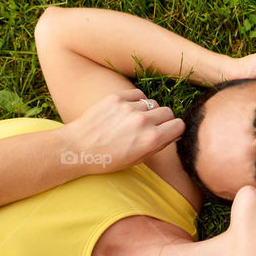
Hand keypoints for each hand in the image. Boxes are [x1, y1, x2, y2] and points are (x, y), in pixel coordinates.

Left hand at [60, 89, 183, 173]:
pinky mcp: (116, 98)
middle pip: (168, 112)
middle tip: (151, 127)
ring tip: (135, 121)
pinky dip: (137, 101)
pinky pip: (138, 95)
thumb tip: (172, 134)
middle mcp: (143, 121)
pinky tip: (128, 111)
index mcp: (151, 139)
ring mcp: (129, 108)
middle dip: (163, 120)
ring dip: (148, 111)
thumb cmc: (107, 160)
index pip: (179, 125)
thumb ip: (157, 146)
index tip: (167, 133)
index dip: (174, 130)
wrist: (77, 149)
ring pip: (153, 103)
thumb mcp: (137, 160)